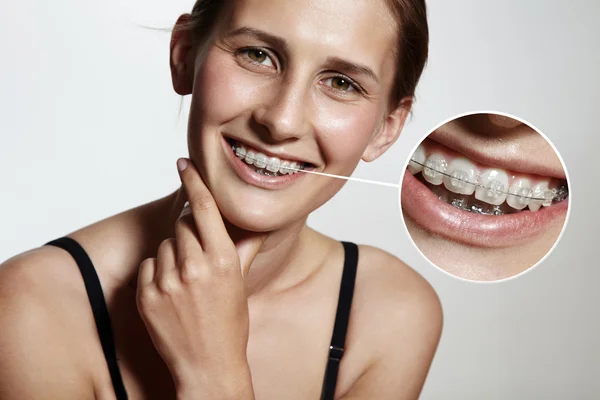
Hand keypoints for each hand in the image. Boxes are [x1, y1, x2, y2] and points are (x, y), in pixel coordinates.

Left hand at [136, 158, 264, 398]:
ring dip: (173, 255)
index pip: (205, 208)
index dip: (194, 182)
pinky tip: (172, 292)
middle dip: (190, 234)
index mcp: (222, 260)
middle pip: (183, 225)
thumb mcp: (240, 283)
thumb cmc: (229, 323)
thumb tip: (258, 223)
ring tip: (187, 282)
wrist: (207, 364)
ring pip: (165, 245)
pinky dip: (158, 272)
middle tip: (199, 259)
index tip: (184, 163)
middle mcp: (194, 267)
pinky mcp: (147, 295)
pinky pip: (149, 265)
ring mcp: (168, 282)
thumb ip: (246, 247)